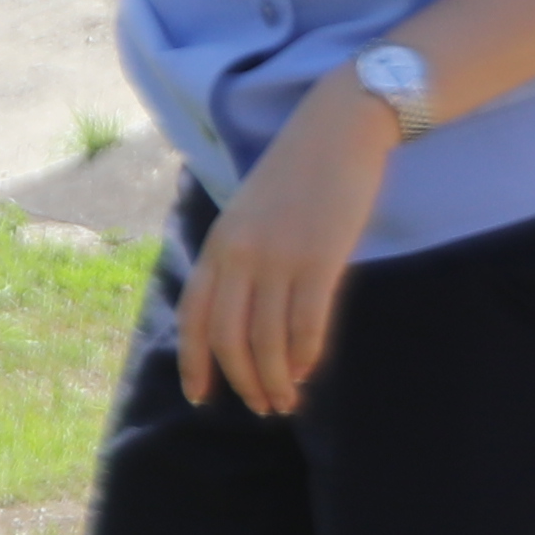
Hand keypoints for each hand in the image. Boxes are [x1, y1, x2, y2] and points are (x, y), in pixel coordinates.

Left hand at [177, 85, 394, 413]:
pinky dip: (306, 356)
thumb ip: (240, 258)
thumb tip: (242, 316)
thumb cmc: (300, 173)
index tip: (201, 398)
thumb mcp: (250, 212)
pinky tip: (309, 370)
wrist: (341, 127)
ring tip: (286, 400)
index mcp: (218, 243)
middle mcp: (241, 254)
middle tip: (262, 406)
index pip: (193, 317)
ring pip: (268, 340)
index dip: (194, 364)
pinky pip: (308, 325)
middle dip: (243, 381)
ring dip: (276, 379)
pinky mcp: (320, 259)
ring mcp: (279, 257)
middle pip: (229, 339)